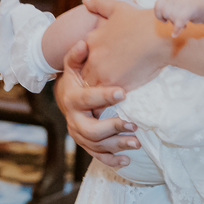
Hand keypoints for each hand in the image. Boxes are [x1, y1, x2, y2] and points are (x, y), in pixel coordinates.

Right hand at [53, 40, 138, 167]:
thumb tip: (83, 42)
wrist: (66, 97)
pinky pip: (97, 155)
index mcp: (71, 99)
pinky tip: (126, 161)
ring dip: (117, 145)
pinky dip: (111, 160)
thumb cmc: (76, 78)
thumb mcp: (73, 65)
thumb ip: (77, 55)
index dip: (104, 96)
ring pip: (96, 145)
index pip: (87, 98)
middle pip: (91, 130)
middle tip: (133, 125)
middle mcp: (73, 120)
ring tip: (137, 143)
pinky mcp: (85, 144)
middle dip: (112, 128)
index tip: (123, 92)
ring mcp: (78, 134)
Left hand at [81, 0, 173, 90]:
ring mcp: (101, 72)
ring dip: (98, 91)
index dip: (94, 62)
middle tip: (107, 82)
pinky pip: (102, 98)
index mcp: (92, 40)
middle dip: (94, 77)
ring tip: (109, 93)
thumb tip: (85, 0)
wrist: (160, 36)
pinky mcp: (113, 85)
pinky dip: (106, 100)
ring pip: (91, 87)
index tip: (105, 64)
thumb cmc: (142, 21)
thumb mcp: (118, 7)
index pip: (83, 58)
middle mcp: (92, 56)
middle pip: (85, 74)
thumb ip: (99, 4)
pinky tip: (115, 99)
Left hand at [153, 0, 203, 36]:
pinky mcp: (190, 9)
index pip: (158, 5)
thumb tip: (161, 18)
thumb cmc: (189, 6)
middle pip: (165, 13)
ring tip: (184, 24)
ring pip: (172, 17)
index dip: (158, 15)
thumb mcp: (176, 3)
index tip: (164, 20)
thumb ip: (167, 8)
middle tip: (178, 21)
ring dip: (176, 23)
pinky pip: (179, 21)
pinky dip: (176, 29)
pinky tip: (174, 34)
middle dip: (170, 20)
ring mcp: (183, 1)